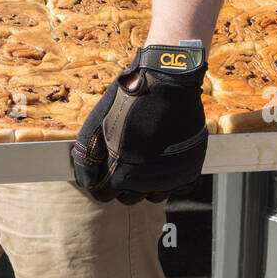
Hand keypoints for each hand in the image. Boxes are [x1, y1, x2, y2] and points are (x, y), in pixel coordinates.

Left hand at [70, 45, 208, 204]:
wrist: (168, 79)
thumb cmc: (130, 99)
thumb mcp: (97, 123)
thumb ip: (86, 157)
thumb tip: (86, 182)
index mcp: (124, 172)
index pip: (104, 195)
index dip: (100, 182)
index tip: (103, 169)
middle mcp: (151, 181)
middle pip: (128, 198)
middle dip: (121, 183)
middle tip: (123, 159)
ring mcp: (173, 177)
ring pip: (152, 196)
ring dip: (145, 184)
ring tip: (143, 159)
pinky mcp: (190, 170)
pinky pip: (176, 189)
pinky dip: (168, 181)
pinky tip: (162, 162)